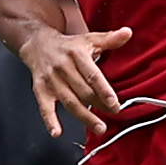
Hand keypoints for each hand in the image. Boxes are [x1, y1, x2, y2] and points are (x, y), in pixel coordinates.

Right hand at [19, 23, 133, 138]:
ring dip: (84, 117)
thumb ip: (109, 39)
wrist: (37, 45)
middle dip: (99, 105)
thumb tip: (128, 32)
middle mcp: (62, 68)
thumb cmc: (68, 45)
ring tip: (98, 127)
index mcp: (76, 54)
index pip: (92, 74)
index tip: (114, 102)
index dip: (103, 89)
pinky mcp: (41, 90)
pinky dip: (50, 120)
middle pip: (82, 91)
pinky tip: (56, 132)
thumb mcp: (89, 39)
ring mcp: (51, 80)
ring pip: (69, 102)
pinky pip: (45, 107)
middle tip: (113, 113)